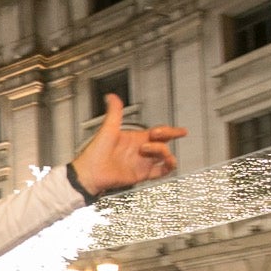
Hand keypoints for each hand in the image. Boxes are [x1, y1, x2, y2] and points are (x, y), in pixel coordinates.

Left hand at [70, 94, 186, 194]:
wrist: (90, 173)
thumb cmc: (95, 153)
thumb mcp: (108, 128)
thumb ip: (114, 112)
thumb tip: (111, 96)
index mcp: (136, 138)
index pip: (159, 133)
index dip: (170, 130)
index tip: (180, 130)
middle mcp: (141, 150)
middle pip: (164, 143)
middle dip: (169, 136)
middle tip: (159, 134)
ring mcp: (142, 162)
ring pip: (164, 156)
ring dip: (162, 151)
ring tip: (146, 149)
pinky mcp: (142, 174)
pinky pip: (161, 172)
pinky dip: (168, 167)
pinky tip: (168, 162)